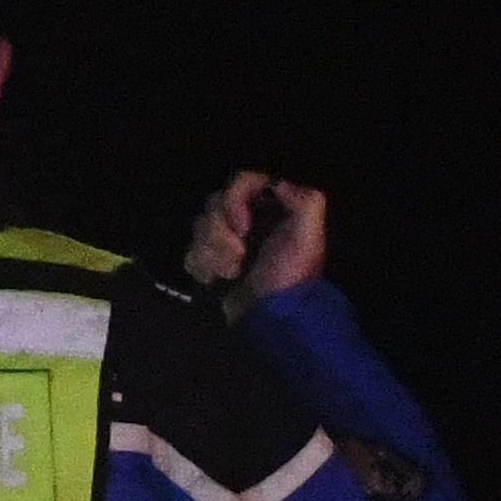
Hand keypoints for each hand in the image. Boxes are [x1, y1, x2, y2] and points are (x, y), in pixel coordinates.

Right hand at [181, 171, 330, 318]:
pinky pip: (191, 252)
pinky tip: (218, 279)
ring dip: (213, 254)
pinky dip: (203, 267)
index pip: (240, 180)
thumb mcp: (309, 239)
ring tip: (233, 273)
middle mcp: (247, 216)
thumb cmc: (290, 277)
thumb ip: (306, 202)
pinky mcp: (210, 261)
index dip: (234, 201)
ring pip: (199, 228)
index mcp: (271, 205)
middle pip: (214, 203)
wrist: (271, 320)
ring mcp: (225, 239)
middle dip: (222, 234)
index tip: (243, 228)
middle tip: (240, 257)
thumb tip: (278, 183)